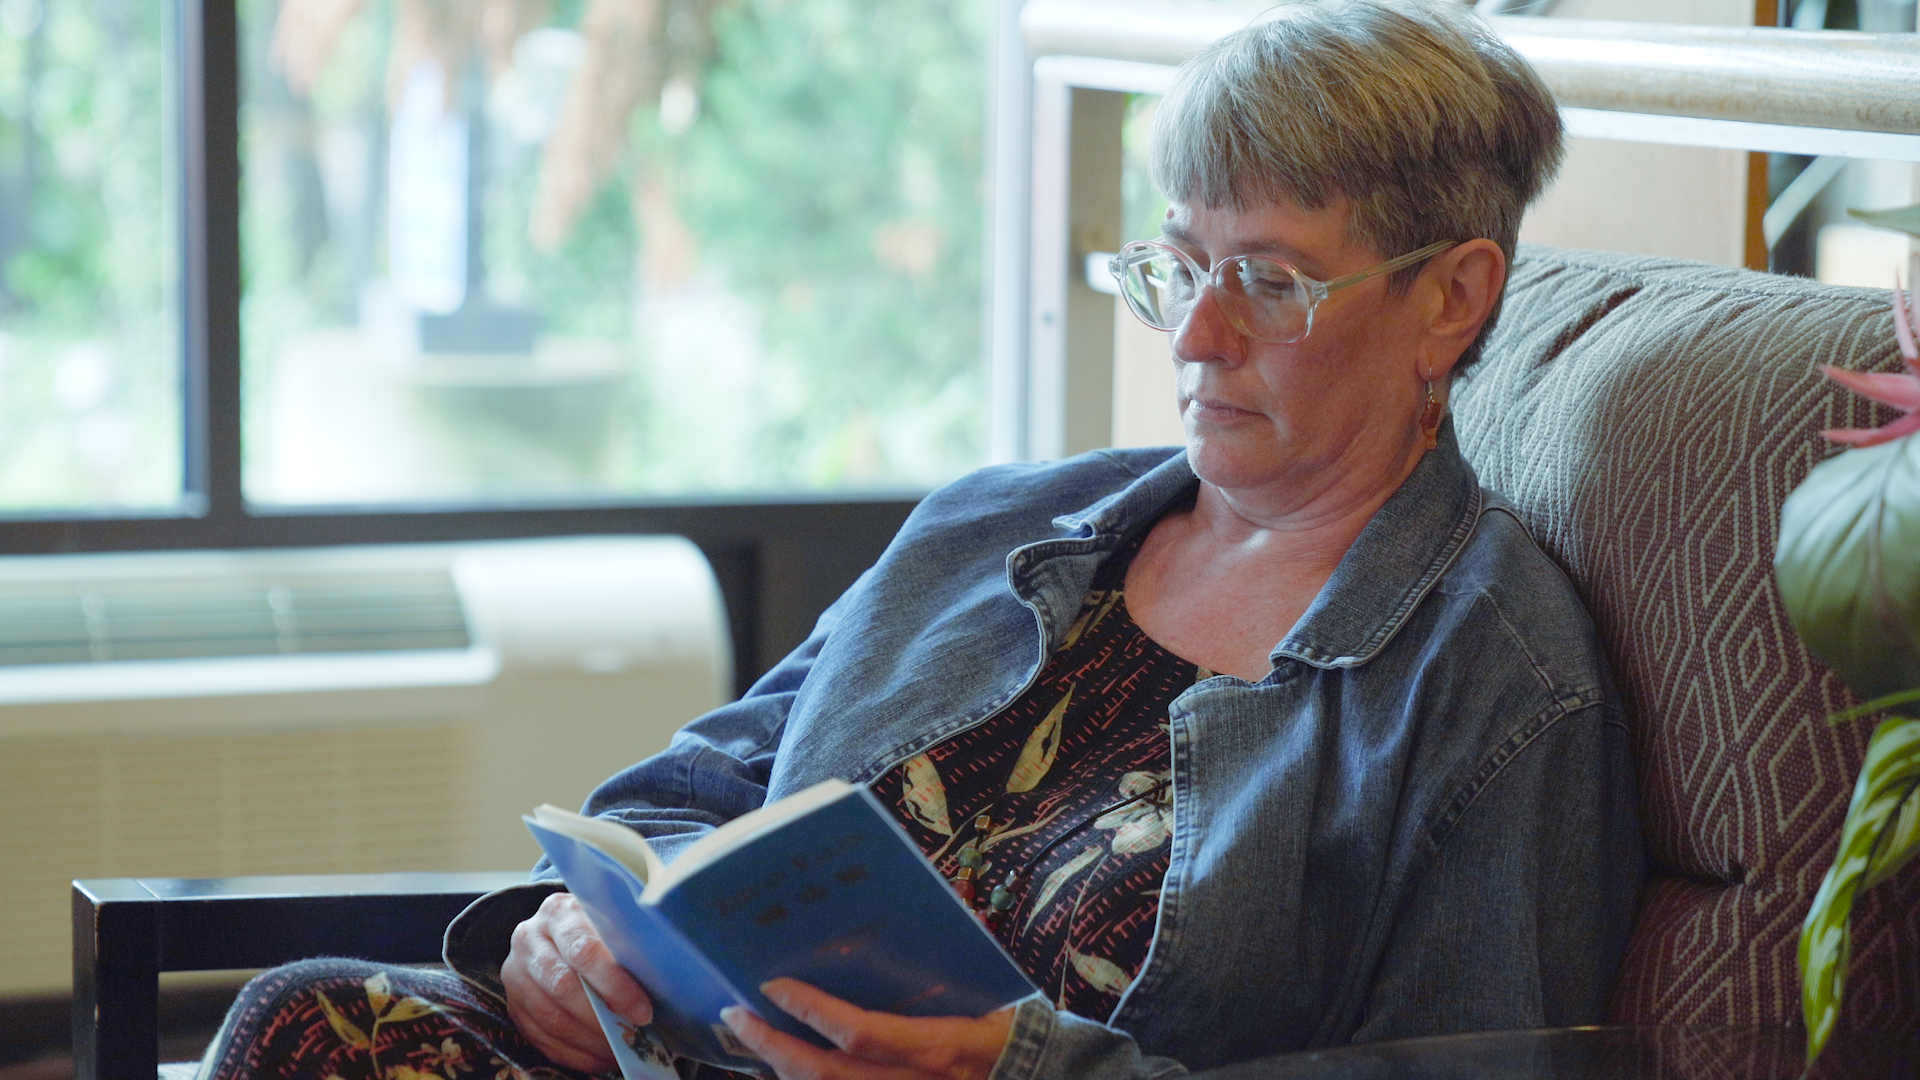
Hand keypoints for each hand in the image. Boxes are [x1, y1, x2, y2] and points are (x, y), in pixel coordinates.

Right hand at [502, 891, 654, 1072]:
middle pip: (563, 987)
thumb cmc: (599, 928)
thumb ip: (628, 944)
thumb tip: (661, 982)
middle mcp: (528, 939)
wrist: (559, 930)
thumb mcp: (613, 922)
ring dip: (590, 1041)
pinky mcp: (514, 1005)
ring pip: (551, 1018)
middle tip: (632, 1036)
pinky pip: (542, 1039)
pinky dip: (575, 1054)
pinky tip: (601, 1057)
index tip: (643, 1012)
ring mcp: (515, 974)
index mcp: (558, 912)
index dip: (614, 985)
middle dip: (602, 1018)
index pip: (583, 951)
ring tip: (620, 1050)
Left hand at [722, 978, 1016, 1079]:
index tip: (772, 983)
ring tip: (749, 1035)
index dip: (812, 1011)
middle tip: (735, 1014)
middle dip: (773, 1047)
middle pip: (826, 1076)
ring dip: (779, 1069)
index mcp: (940, 1047)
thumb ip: (943, 954)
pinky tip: (783, 1063)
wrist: (1037, 1075)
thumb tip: (908, 904)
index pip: (861, 1033)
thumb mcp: (982, 986)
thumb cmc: (1007, 1024)